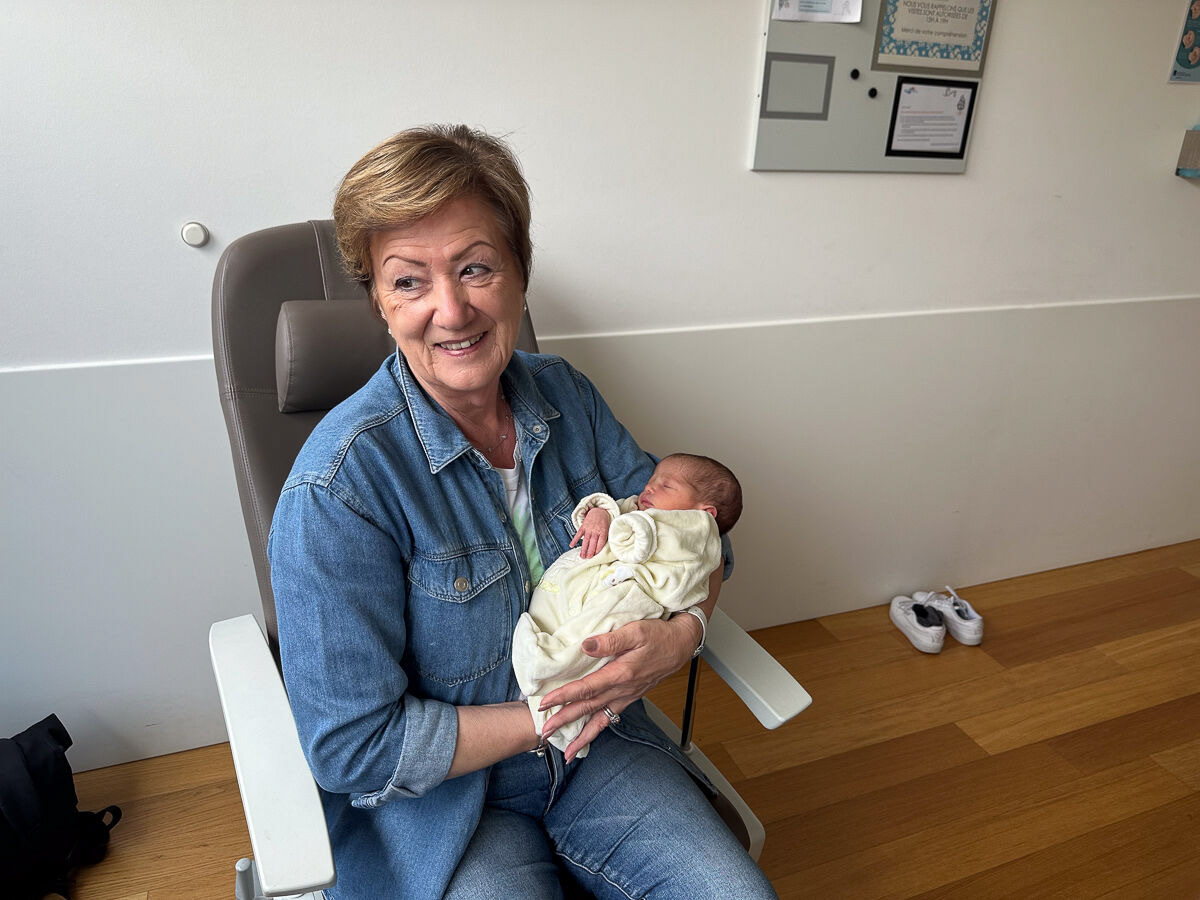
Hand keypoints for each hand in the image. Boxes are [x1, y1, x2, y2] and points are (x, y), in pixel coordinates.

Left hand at [538, 614, 701, 761]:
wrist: (680, 644)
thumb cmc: (659, 635)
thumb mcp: (636, 630)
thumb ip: (610, 640)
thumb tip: (586, 646)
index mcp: (621, 673)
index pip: (586, 688)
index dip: (564, 696)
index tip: (544, 704)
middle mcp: (622, 690)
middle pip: (588, 708)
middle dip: (565, 721)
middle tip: (544, 733)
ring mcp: (627, 696)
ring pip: (600, 720)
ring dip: (581, 736)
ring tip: (567, 752)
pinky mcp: (630, 697)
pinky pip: (611, 718)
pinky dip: (598, 730)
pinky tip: (589, 737)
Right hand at [570, 507, 611, 558]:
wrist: (598, 511)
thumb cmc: (604, 522)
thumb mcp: (608, 529)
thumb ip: (605, 537)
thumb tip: (602, 548)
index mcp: (603, 531)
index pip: (600, 542)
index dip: (598, 549)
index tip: (595, 555)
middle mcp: (595, 530)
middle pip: (593, 543)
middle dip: (590, 551)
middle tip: (588, 558)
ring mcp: (588, 529)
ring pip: (585, 540)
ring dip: (583, 549)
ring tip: (582, 556)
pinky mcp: (583, 527)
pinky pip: (578, 534)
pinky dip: (574, 540)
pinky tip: (571, 545)